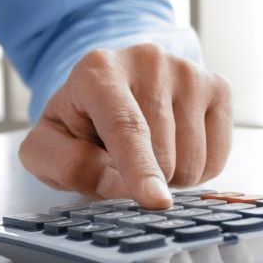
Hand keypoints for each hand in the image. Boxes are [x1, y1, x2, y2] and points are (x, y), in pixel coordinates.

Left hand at [19, 43, 232, 208]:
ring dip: (170, 178)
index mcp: (98, 71)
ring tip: (145, 155)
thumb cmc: (76, 123)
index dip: (140, 169)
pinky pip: (217, 157)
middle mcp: (147, 61)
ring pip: (193, 159)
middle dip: (143, 181)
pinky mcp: (216, 86)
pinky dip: (195, 172)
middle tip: (120, 166)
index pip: (125, 126)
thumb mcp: (46, 148)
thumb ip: (70, 167)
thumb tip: (121, 188)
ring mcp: (187, 70)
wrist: (108, 88)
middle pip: (162, 151)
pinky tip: (172, 151)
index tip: (156, 202)